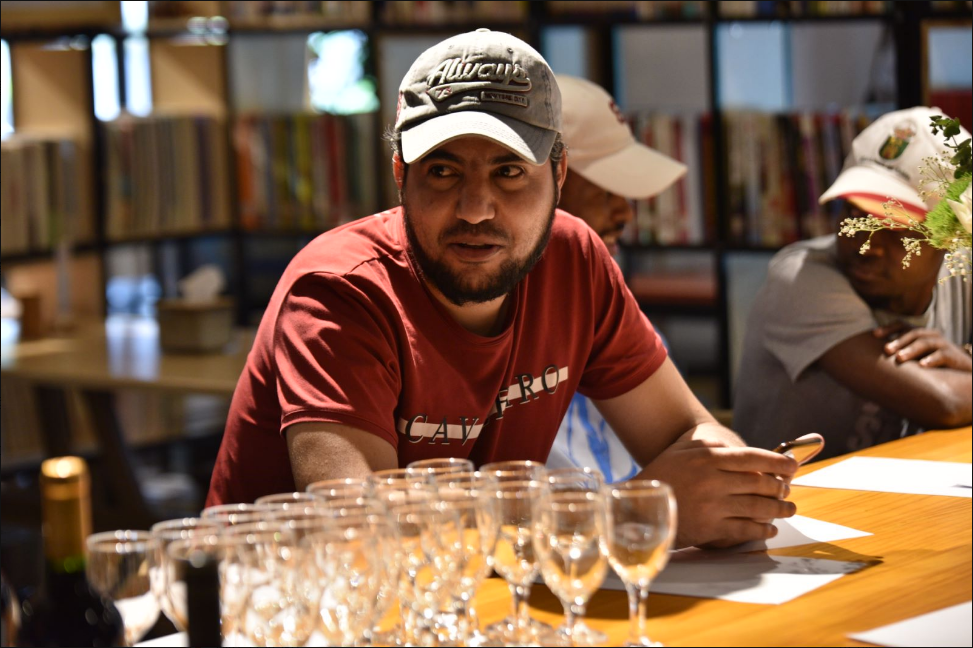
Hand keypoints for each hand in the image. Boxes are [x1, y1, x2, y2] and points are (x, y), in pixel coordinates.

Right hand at [635, 438, 797, 548]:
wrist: (637, 508)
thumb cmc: (661, 475)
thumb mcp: (681, 451)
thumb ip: (709, 446)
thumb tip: (740, 451)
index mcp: (706, 459)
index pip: (751, 458)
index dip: (777, 462)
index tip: (792, 466)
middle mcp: (712, 481)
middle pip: (759, 482)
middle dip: (779, 486)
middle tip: (788, 489)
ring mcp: (712, 506)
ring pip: (757, 506)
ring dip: (778, 509)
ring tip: (788, 508)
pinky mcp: (710, 528)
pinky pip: (745, 529)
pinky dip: (762, 530)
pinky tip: (769, 528)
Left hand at [874, 323, 971, 370]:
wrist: (962, 373)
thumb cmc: (932, 365)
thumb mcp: (915, 358)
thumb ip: (899, 355)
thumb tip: (872, 361)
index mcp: (920, 335)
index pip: (903, 326)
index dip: (889, 328)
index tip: (874, 335)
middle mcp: (931, 336)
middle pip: (913, 333)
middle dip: (898, 341)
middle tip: (886, 350)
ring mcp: (943, 344)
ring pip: (926, 343)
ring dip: (911, 350)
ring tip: (900, 358)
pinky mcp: (954, 356)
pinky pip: (942, 355)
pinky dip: (931, 360)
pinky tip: (922, 366)